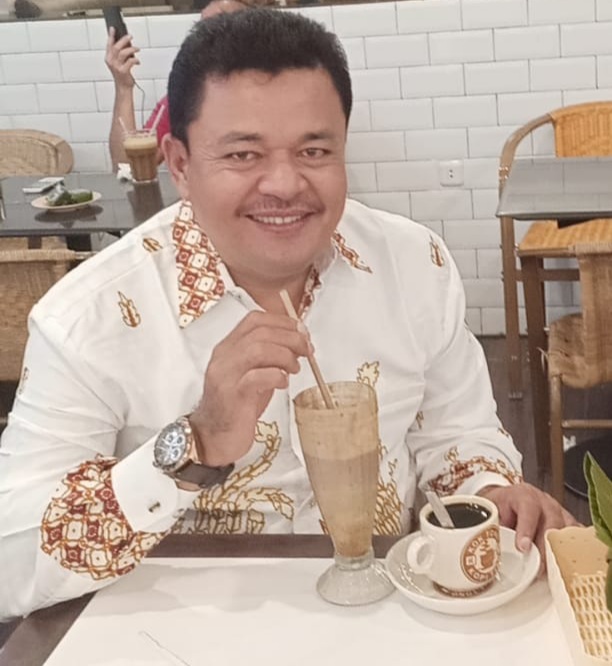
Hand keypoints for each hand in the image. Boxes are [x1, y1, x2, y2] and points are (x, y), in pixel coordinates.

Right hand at [104, 29, 139, 88]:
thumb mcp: (119, 63)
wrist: (123, 88)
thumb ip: (121, 54)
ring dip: (131, 49)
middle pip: (116, 47)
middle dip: (123, 40)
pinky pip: (130, 61)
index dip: (111, 36)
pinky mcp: (123, 71)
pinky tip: (138, 61)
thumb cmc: (122, 75)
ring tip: (137, 49)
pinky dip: (135, 60)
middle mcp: (111, 62)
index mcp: (108, 58)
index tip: (113, 28)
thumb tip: (127, 43)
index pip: (109, 44)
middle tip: (130, 36)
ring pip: (123, 53)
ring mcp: (116, 66)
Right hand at [189, 311, 311, 466]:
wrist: (213, 438)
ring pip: (258, 349)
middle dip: (290, 338)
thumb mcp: (253, 374)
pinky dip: (277, 376)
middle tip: (307, 350)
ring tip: (295, 368)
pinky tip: (284, 383)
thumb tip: (299, 342)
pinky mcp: (232, 396)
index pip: (254, 319)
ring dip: (285, 355)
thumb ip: (269, 357)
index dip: (282, 322)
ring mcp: (226, 375)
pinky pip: (257, 377)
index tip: (302, 332)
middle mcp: (224, 357)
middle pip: (260, 332)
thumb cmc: (237, 407)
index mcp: (228, 347)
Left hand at [478, 483, 580, 568]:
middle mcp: (544, 501)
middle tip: (538, 568)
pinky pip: (575, 536)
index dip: (526, 528)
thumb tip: (490, 548)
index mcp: (523, 495)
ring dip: (559, 552)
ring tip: (550, 571)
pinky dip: (572, 550)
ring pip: (565, 530)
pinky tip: (566, 563)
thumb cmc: (500, 507)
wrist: (508, 499)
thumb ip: (492, 526)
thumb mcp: (490, 512)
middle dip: (545, 547)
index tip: (522, 547)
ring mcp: (558, 511)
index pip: (528, 508)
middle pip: (551, 522)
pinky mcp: (567, 522)